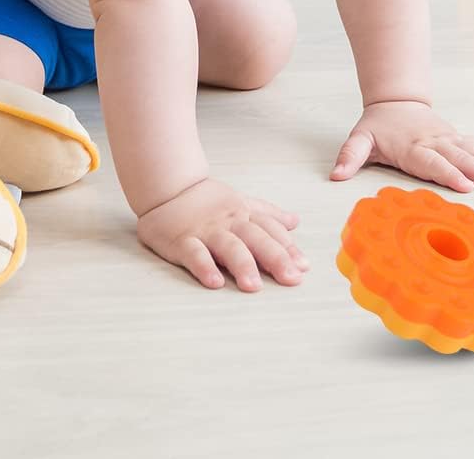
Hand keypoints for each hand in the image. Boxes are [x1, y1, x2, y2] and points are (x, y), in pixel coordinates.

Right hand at [136, 177, 308, 291]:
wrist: (169, 186)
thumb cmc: (208, 200)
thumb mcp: (242, 202)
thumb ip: (268, 214)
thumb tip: (295, 222)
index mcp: (244, 214)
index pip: (271, 231)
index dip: (288, 248)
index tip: (304, 266)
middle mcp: (229, 222)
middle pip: (257, 239)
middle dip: (276, 258)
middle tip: (292, 279)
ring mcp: (206, 231)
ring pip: (228, 247)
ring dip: (243, 265)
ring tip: (254, 286)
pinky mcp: (182, 240)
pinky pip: (194, 254)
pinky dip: (204, 267)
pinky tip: (214, 282)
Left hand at [330, 101, 473, 192]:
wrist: (395, 100)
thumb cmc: (378, 126)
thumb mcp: (359, 139)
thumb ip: (349, 157)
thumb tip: (336, 175)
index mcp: (413, 147)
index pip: (433, 162)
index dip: (449, 173)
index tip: (466, 186)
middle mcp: (435, 142)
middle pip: (461, 158)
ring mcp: (450, 138)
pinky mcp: (458, 136)